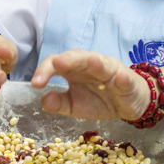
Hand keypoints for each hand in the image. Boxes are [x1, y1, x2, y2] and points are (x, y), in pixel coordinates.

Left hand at [30, 50, 150, 120]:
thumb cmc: (99, 100)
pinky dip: (122, 77)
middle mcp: (90, 65)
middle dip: (67, 60)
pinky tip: (121, 78)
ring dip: (95, 61)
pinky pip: (124, 77)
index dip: (45, 71)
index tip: (35, 84)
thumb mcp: (75, 105)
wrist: (128, 103)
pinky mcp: (127, 79)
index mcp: (74, 70)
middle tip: (57, 64)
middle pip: (77, 58)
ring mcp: (109, 70)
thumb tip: (42, 100)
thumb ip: (59, 103)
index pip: (56, 64)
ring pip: (101, 63)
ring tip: (90, 62)